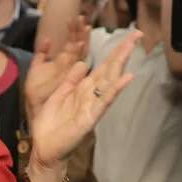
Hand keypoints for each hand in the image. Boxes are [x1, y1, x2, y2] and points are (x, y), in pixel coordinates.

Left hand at [30, 31, 141, 168]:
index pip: (102, 66)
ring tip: (131, 47)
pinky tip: (126, 78)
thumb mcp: (58, 95)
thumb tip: (81, 62)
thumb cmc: (51, 123)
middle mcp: (91, 94)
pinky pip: (104, 101)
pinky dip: (115, 89)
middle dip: (122, 51)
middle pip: (109, 69)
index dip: (113, 51)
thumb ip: (70, 80)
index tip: (126, 36)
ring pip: (109, 81)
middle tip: (137, 34)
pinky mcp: (90, 117)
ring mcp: (93, 105)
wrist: (44, 147)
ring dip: (120, 64)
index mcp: (83, 88)